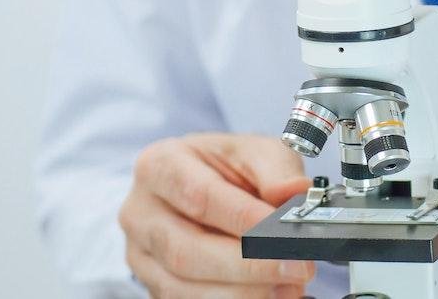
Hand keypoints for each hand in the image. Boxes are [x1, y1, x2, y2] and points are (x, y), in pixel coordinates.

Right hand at [119, 133, 314, 297]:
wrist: (209, 184)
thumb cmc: (229, 167)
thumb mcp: (257, 151)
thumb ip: (276, 170)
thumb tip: (294, 191)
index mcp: (160, 165)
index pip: (200, 196)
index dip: (243, 219)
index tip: (284, 233)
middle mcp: (141, 211)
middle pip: (186, 250)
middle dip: (247, 264)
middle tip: (297, 266)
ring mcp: (141, 253)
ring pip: (183, 286)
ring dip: (243, 292)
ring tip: (290, 285)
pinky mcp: (153, 284)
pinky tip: (272, 294)